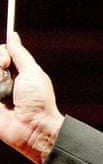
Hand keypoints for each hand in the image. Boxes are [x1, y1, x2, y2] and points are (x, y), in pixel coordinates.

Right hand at [0, 31, 64, 163]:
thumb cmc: (39, 101)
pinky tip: (0, 100)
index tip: (5, 63)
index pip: (0, 53)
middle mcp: (4, 81)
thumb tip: (13, 35)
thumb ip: (20, 54)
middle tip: (3, 72)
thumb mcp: (32, 72)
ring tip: (3, 96)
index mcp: (16, 72)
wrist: (34, 128)